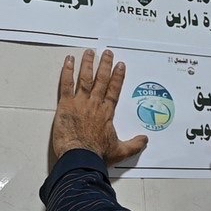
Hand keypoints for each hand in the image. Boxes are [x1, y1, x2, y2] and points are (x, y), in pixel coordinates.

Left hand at [53, 49, 148, 165]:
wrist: (80, 158)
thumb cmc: (98, 155)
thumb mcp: (120, 151)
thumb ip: (133, 145)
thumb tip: (145, 140)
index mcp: (107, 113)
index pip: (114, 90)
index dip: (118, 77)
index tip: (120, 65)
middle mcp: (95, 104)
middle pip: (101, 80)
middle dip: (104, 65)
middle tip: (107, 53)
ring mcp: (80, 103)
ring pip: (85, 79)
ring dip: (88, 64)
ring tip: (89, 53)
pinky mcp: (66, 105)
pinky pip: (66, 85)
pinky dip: (67, 72)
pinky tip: (68, 61)